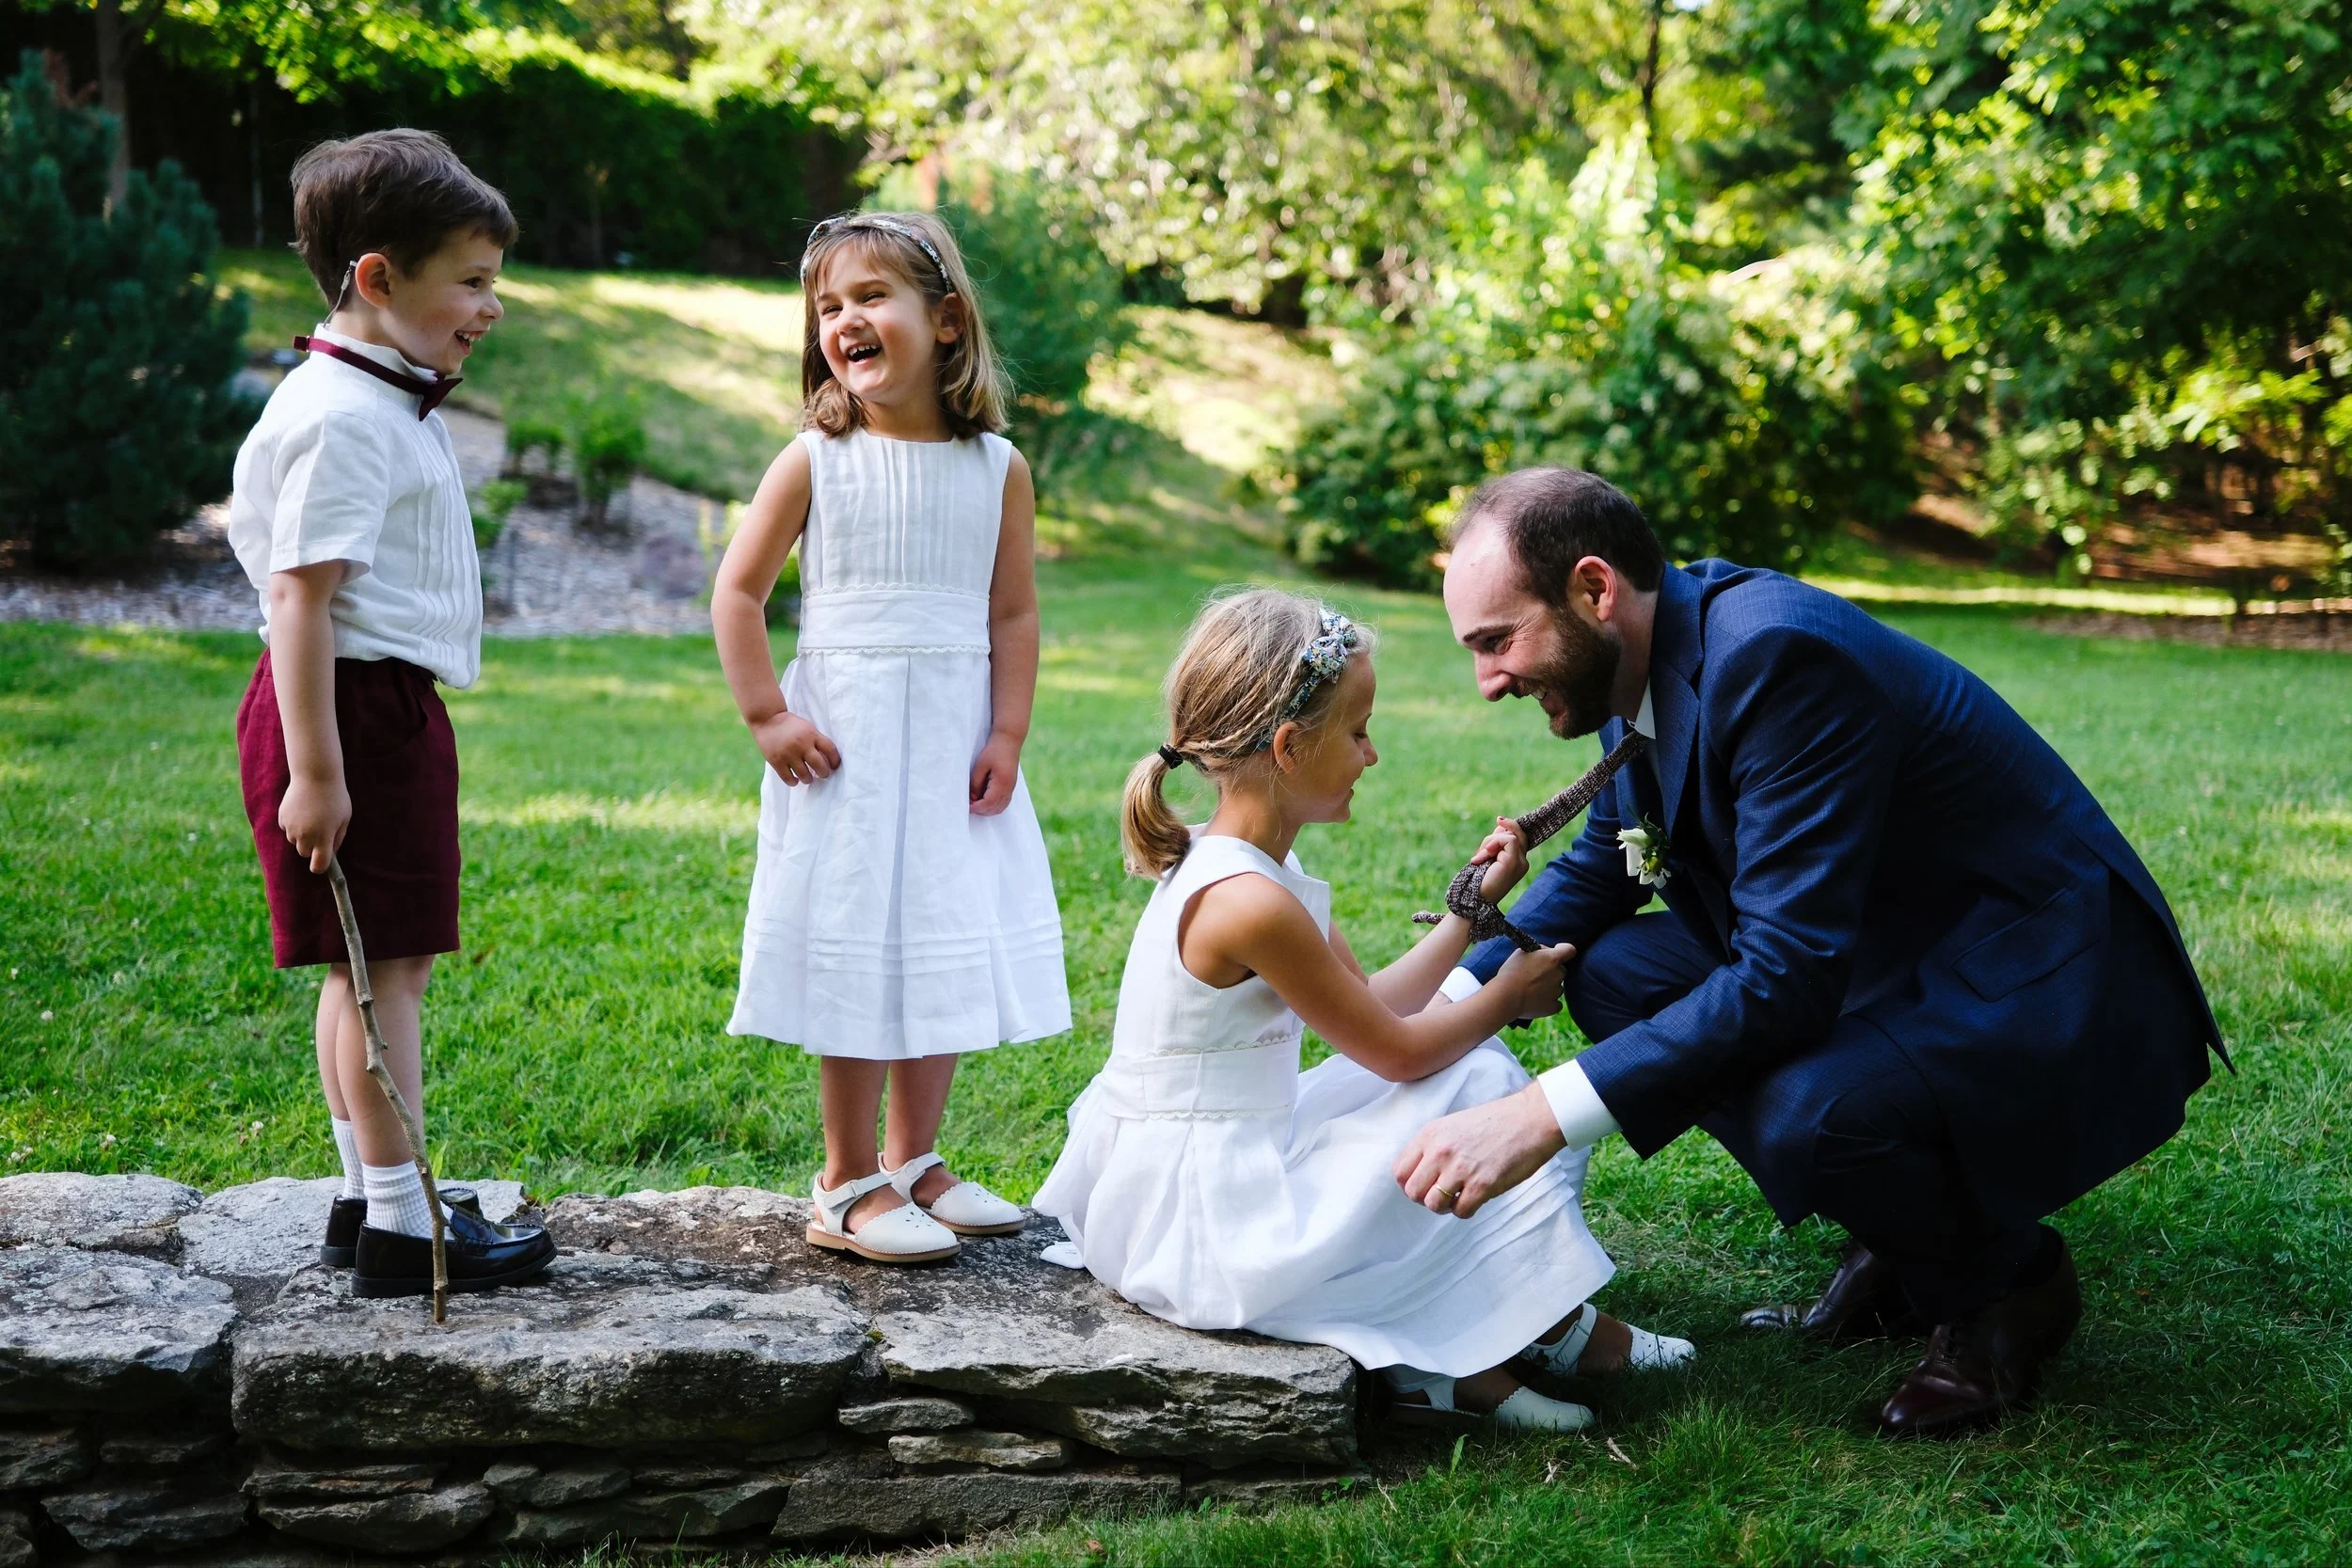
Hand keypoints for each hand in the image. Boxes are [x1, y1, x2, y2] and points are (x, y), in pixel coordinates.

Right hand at [279, 771, 351, 873]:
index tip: (321, 862)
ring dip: (301, 835)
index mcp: (323, 838)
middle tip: (320, 831)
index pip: (319, 865)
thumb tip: (331, 853)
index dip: (320, 866)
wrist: (315, 775)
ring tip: (311, 816)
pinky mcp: (282, 818)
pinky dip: (293, 824)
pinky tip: (301, 810)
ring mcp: (291, 827)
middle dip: (312, 847)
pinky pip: (287, 828)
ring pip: (294, 841)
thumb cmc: (335, 797)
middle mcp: (305, 835)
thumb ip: (337, 838)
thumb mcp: (344, 818)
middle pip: (305, 853)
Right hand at [752, 710, 839, 785]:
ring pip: (805, 775)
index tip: (834, 766)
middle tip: (822, 774)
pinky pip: (788, 778)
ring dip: (808, 779)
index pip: (830, 750)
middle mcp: (801, 744)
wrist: (766, 719)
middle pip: (820, 765)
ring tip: (808, 778)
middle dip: (824, 773)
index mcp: (811, 734)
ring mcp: (788, 753)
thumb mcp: (807, 728)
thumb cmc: (790, 725)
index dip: (835, 761)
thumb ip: (817, 741)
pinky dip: (793, 782)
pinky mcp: (776, 761)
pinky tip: (795, 780)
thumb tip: (828, 760)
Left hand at [969, 729, 1022, 816]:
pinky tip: (984, 802)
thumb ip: (975, 784)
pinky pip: (1003, 803)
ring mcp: (1011, 788)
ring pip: (1000, 808)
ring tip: (975, 804)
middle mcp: (1008, 788)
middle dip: (980, 810)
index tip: (966, 807)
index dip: (976, 808)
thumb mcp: (980, 766)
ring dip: (987, 810)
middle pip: (994, 808)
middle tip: (968, 805)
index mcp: (1001, 783)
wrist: (1009, 741)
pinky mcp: (1010, 787)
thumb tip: (972, 799)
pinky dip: (993, 806)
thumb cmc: (993, 751)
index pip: (988, 803)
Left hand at [1394, 1083, 1567, 1218]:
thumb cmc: (1495, 1122)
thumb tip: (1420, 1175)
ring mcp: (1460, 1168)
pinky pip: (1461, 1211)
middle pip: (1413, 1192)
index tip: (1425, 1185)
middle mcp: (1440, 1151)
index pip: (1400, 1171)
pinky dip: (1466, 1210)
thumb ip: (1433, 1147)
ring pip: (1434, 1205)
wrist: (1531, 1120)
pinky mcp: (1482, 1184)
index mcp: (1431, 1135)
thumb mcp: (1453, 1125)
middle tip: (1443, 1194)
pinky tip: (1476, 1198)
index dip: (1410, 1184)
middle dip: (1426, 1198)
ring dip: (1446, 1207)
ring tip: (1460, 1196)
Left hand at [1472, 816, 1529, 902]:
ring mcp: (1521, 863)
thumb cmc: (1479, 881)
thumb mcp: (1488, 856)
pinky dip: (1493, 842)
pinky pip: (1509, 839)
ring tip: (1479, 858)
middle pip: (1516, 832)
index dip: (1508, 827)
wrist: (1475, 900)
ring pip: (1510, 835)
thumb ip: (1495, 841)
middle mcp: (1523, 862)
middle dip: (1496, 834)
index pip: (1519, 836)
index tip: (1499, 820)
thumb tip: (1501, 822)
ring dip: (1490, 841)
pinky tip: (1483, 856)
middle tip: (1481, 852)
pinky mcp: (1514, 862)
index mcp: (1518, 862)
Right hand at [1491, 941, 1573, 1021]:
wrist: (1506, 997)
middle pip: (1561, 970)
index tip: (1556, 952)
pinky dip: (1548, 1002)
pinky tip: (1534, 1001)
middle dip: (1551, 971)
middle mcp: (1559, 974)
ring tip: (1530, 990)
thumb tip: (1546, 953)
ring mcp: (1557, 991)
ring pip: (1557, 987)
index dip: (1564, 950)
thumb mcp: (1522, 952)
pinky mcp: (1554, 1007)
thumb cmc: (1511, 972)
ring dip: (1548, 987)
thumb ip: (1539, 950)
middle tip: (1534, 975)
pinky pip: (1555, 1003)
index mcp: (1553, 959)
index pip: (1570, 950)